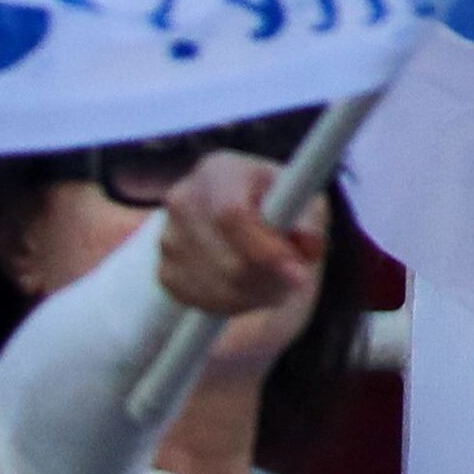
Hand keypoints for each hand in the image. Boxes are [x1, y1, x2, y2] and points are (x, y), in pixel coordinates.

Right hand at [151, 154, 323, 326]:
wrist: (246, 214)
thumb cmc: (281, 202)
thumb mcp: (303, 199)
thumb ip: (307, 221)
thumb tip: (308, 245)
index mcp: (219, 170)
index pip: (231, 214)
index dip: (263, 248)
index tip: (296, 270)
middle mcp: (184, 199)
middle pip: (226, 258)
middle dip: (267, 275)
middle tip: (297, 276)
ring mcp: (168, 238)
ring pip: (216, 286)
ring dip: (255, 292)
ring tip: (277, 276)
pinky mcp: (165, 271)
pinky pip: (201, 301)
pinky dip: (233, 302)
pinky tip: (251, 284)